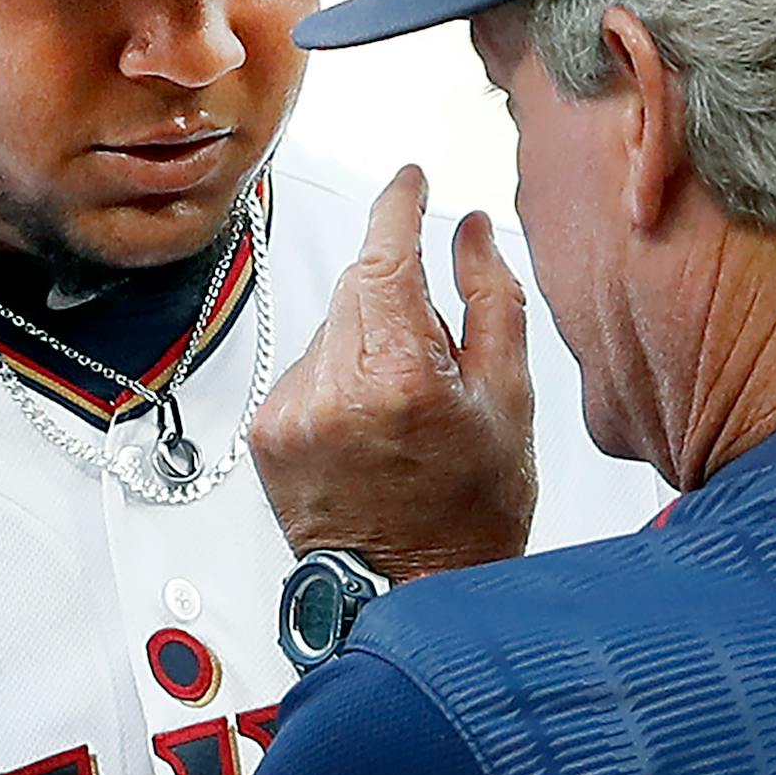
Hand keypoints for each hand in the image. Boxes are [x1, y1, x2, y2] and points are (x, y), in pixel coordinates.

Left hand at [250, 165, 536, 582]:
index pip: (385, 254)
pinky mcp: (267, 431)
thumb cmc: (470, 513)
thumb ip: (489, 300)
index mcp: (401, 375)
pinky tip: (368, 429)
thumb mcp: (508, 399)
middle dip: (396, 295)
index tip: (407, 181)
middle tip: (435, 356)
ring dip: (367, 342)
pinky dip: (338, 379)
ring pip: (332, 328)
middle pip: (358, 287)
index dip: (397, 205)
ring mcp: (292, 411)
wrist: (408, 593)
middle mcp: (334, 388)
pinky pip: (307, 369)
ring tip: (402, 411)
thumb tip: (468, 231)